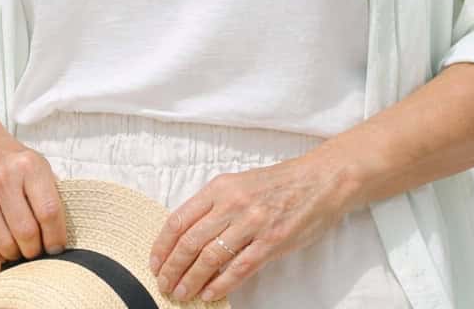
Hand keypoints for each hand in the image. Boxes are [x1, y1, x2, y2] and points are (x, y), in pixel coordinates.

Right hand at [0, 123, 67, 263]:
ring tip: (21, 249)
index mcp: (28, 165)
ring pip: (4, 244)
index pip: (49, 211)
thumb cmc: (11, 161)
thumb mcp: (38, 164)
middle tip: (38, 251)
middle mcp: (2, 178)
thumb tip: (60, 233)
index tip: (57, 247)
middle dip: (35, 250)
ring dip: (16, 254)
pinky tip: (3, 245)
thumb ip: (51, 194)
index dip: (55, 236)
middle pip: (26, 232)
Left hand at [147, 147, 355, 302]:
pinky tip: (209, 294)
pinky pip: (239, 268)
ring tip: (182, 294)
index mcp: (220, 187)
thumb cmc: (278, 183)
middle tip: (164, 285)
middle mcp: (232, 203)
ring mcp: (252, 223)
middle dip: (172, 268)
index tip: (155, 262)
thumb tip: (187, 236)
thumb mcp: (239, 184)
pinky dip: (220, 284)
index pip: (179, 219)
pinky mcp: (272, 241)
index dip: (163, 245)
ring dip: (191, 280)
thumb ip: (215, 205)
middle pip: (190, 242)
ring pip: (210, 257)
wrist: (318, 180)